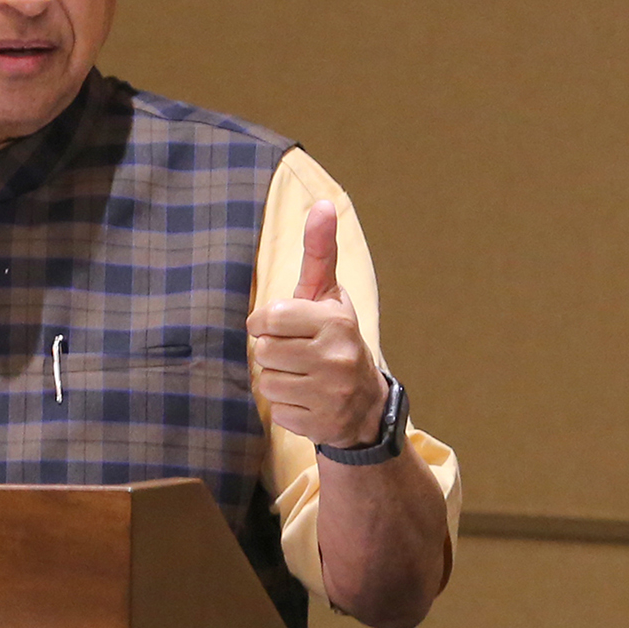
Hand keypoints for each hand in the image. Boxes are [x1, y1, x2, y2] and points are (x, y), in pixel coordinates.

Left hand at [246, 200, 389, 447]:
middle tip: (296, 353)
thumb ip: (320, 252)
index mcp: (335, 321)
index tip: (281, 326)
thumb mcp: (328, 295)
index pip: (268, 318)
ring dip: (277, 379)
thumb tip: (321, 203)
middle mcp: (336, 357)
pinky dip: (286, 407)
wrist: (365, 402)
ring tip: (302, 376)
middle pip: (262, 351)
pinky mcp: (322, 424)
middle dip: (272, 352)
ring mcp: (331, 394)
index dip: (265, 323)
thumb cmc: (334, 337)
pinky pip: (276, 411)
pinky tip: (308, 399)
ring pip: (266, 381)